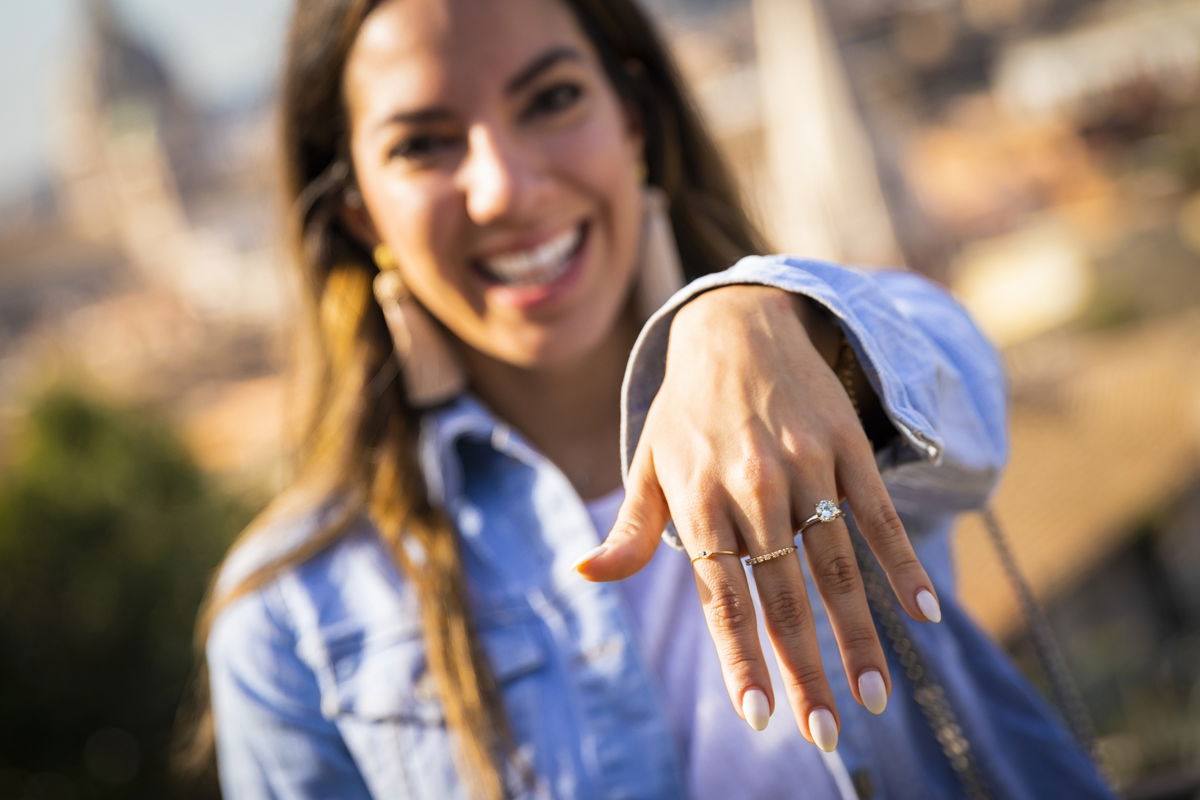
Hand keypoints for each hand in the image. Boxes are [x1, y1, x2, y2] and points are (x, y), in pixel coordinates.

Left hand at [575, 285, 939, 749]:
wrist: (736, 325)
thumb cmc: (684, 412)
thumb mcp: (646, 465)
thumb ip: (628, 530)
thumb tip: (585, 576)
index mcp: (698, 501)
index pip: (721, 598)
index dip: (741, 659)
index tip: (760, 715)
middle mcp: (751, 487)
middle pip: (781, 595)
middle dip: (805, 670)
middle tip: (825, 732)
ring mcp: (804, 465)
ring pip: (836, 566)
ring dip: (858, 636)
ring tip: (873, 696)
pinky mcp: (845, 445)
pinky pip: (878, 514)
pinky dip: (901, 565)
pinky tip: (922, 614)